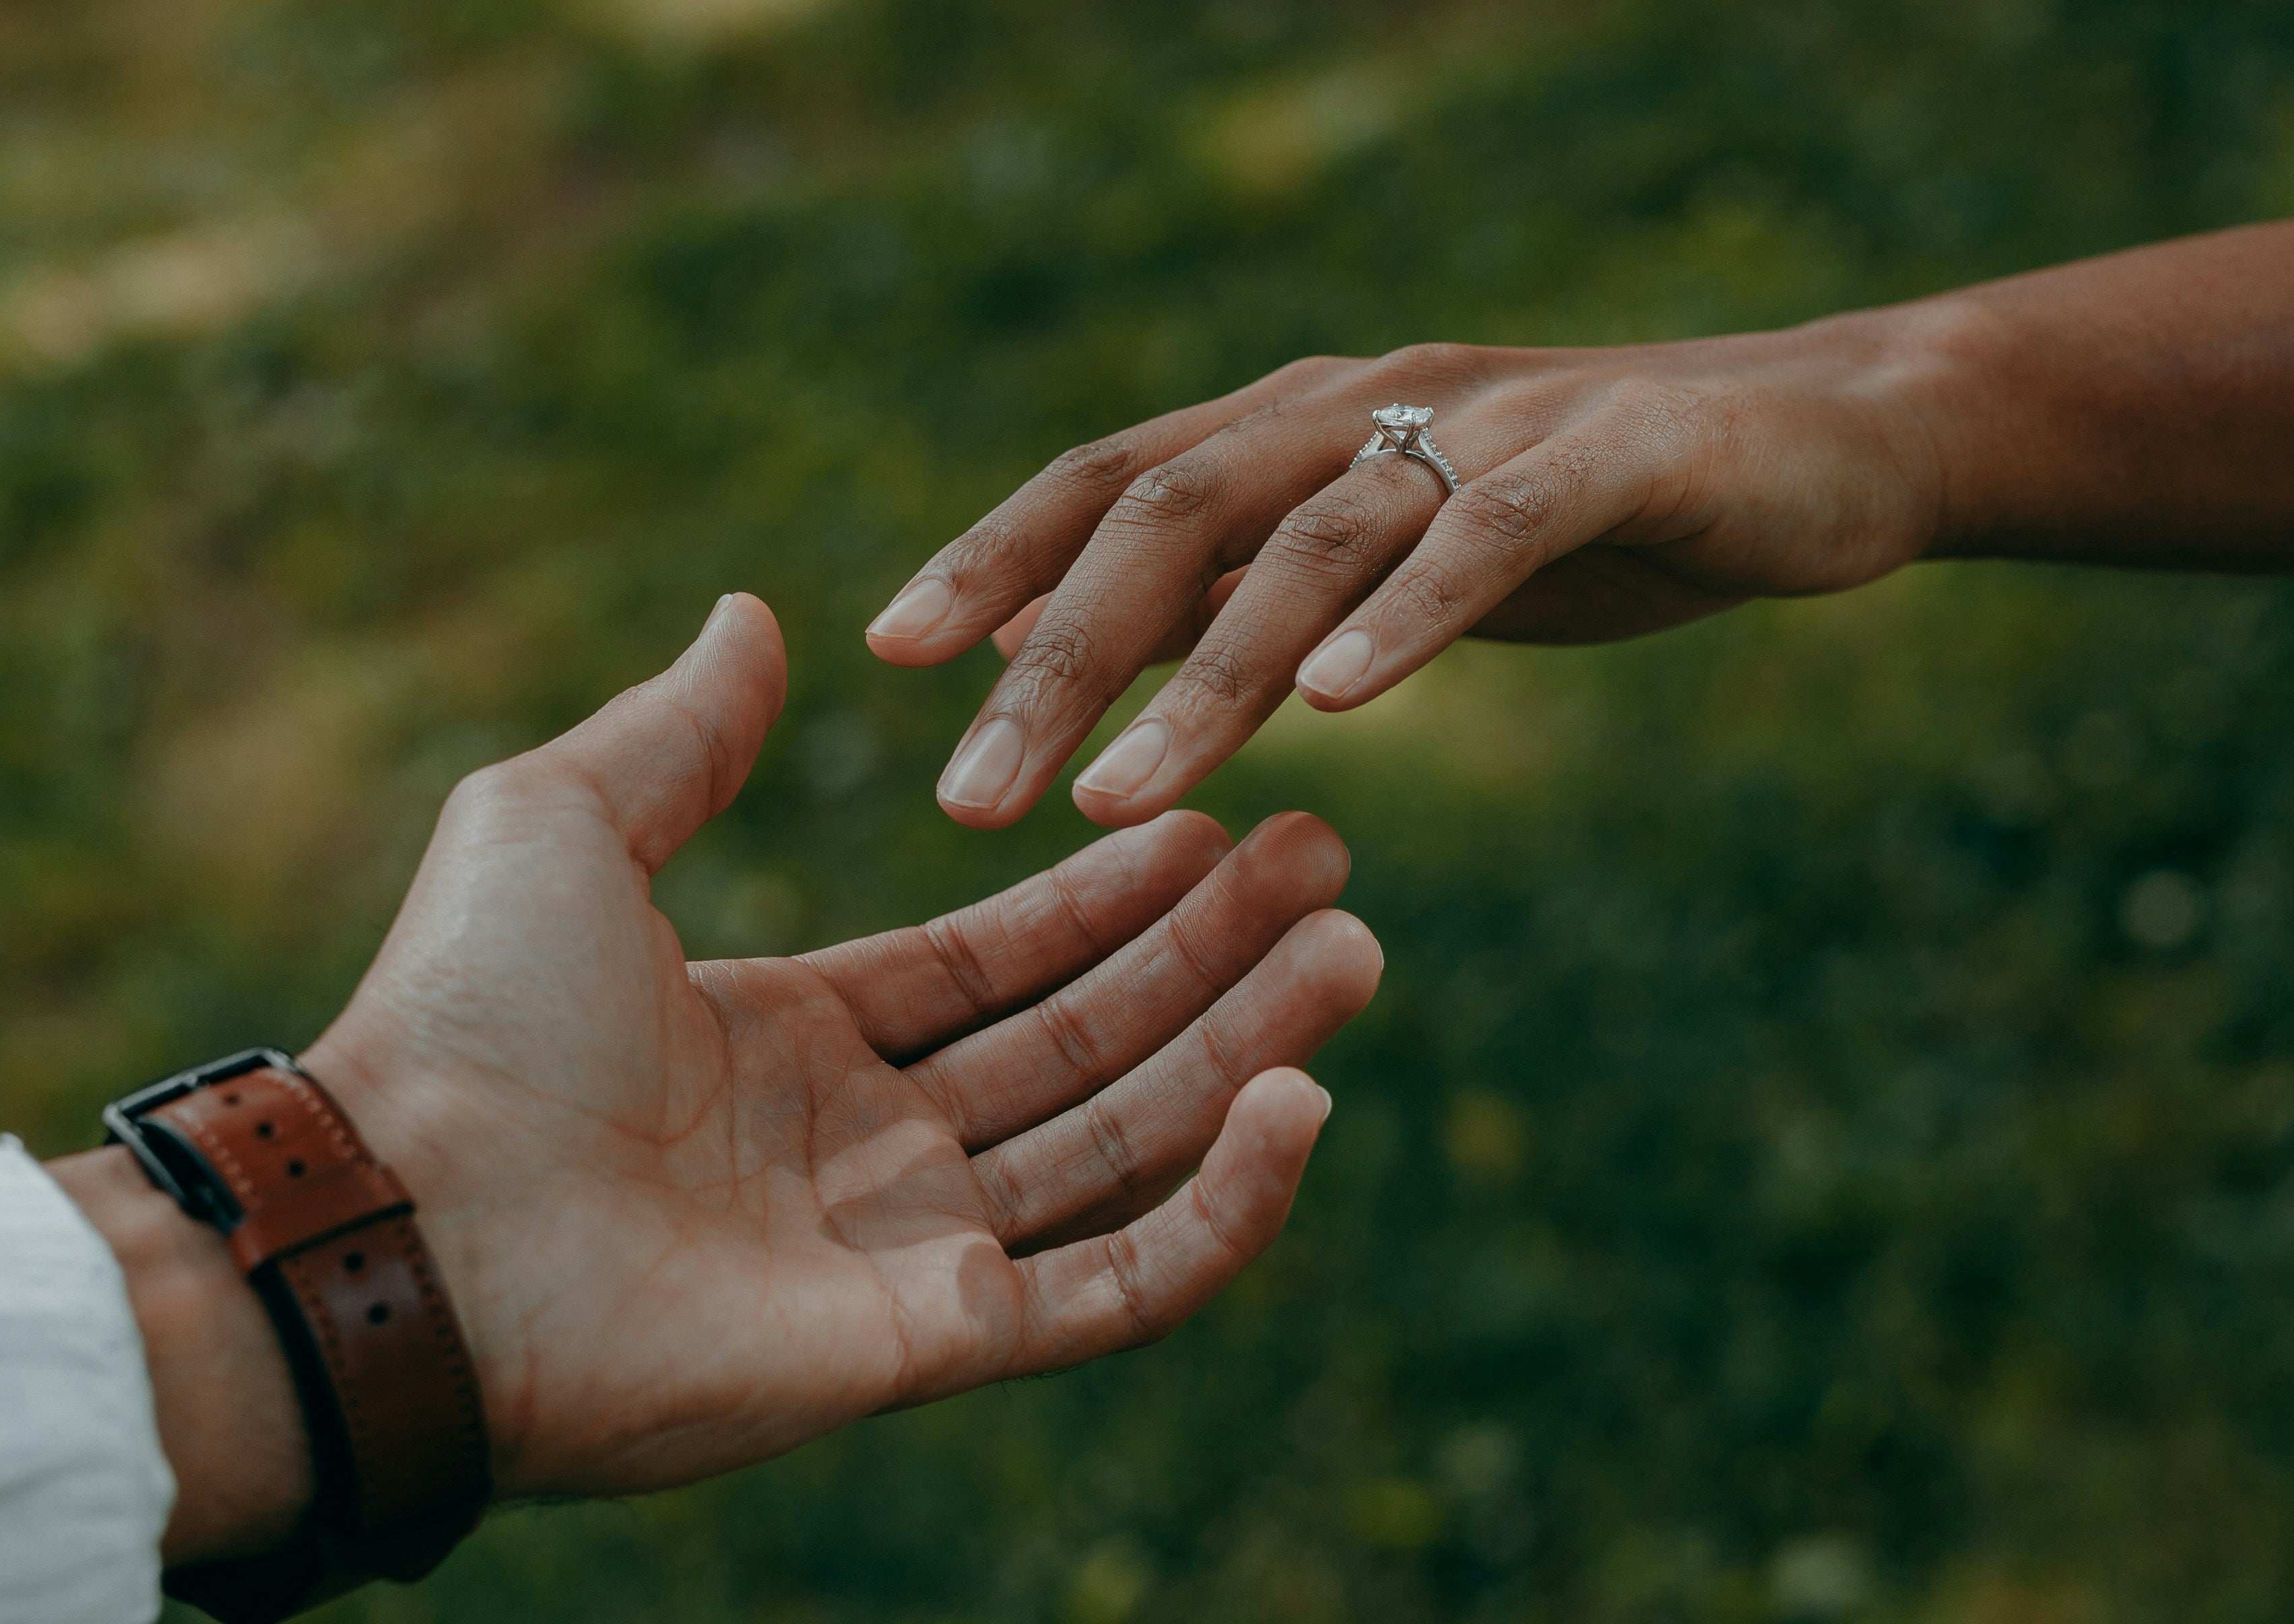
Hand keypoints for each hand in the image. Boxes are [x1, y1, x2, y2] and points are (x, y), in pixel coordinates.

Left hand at [292, 594, 1380, 1502]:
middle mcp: (861, 1143)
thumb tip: (755, 615)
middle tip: (1331, 863)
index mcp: (789, 1032)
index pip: (993, 959)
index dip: (1106, 892)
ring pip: (1122, 1144)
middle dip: (1209, 952)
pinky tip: (1301, 1100)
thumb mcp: (559, 821)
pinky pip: (1115, 1285)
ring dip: (1244, 1047)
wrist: (402, 1220)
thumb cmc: (457, 1021)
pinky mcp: (931, 1342)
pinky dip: (1220, 1206)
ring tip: (1355, 950)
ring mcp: (903, 1250)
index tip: (1215, 818)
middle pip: (1083, 1040)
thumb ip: (679, 730)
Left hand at [868, 312, 1950, 828]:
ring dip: (1201, 676)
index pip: (1110, 478)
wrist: (1824, 437)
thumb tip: (1081, 649)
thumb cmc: (1578, 515)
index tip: (892, 652)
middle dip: (1053, 657)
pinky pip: (1490, 535)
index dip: (995, 554)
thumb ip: (1244, 584)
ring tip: (1114, 802)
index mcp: (1298, 426)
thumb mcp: (1382, 549)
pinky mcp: (1618, 456)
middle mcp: (1363, 406)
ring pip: (1308, 539)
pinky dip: (1408, 616)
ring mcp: (1486, 421)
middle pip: (1168, 512)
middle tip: (966, 794)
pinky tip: (1344, 710)